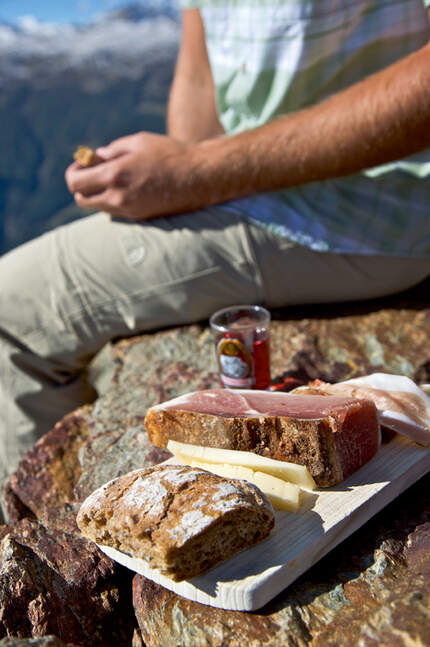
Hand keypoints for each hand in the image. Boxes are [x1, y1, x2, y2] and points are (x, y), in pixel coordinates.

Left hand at [65, 132, 190, 219]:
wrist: (198, 178)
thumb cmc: (170, 154)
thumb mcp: (138, 142)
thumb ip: (113, 150)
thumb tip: (97, 157)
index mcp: (114, 174)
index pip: (75, 183)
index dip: (74, 172)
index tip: (83, 163)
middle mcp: (118, 197)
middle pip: (81, 199)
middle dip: (81, 186)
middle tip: (92, 173)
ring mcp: (129, 210)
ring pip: (98, 207)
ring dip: (97, 194)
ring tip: (112, 179)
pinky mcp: (139, 217)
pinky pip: (115, 211)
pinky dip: (113, 200)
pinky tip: (128, 187)